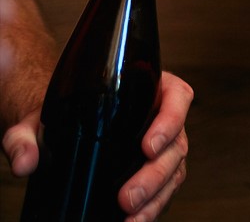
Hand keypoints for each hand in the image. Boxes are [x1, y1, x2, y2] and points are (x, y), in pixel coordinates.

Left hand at [4, 72, 191, 221]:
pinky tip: (135, 220)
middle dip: (155, 175)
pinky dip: (153, 207)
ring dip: (156, 197)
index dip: (170, 122)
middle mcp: (162, 118)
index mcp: (150, 89)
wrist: (59, 131)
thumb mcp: (36, 121)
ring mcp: (163, 147)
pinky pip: (165, 190)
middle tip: (128, 197)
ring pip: (174, 171)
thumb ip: (24, 137)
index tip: (147, 147)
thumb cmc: (58, 116)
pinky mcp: (156, 173)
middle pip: (175, 144)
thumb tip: (24, 163)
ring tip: (131, 216)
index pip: (176, 98)